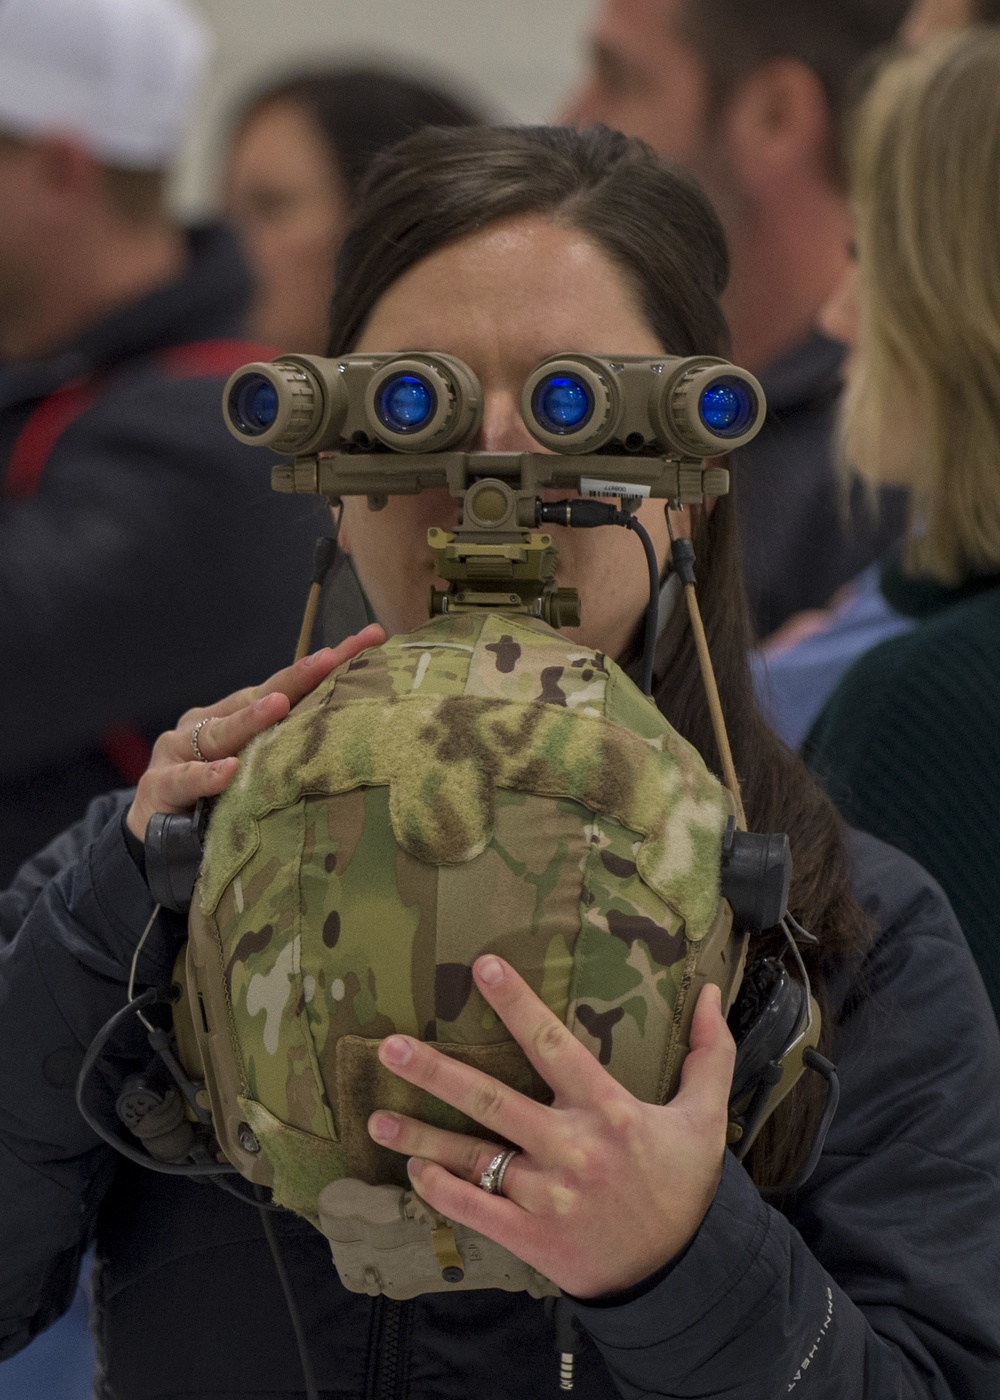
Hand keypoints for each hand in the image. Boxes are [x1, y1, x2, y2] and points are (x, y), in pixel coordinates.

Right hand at [126, 625, 384, 840]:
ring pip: (221, 732)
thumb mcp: (260, 776)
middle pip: (260, 696)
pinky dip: (207, 775)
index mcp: (241, 716)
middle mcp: (211, 723)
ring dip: (250, 718)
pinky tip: (229, 770)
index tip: (370, 640)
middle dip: (298, 677)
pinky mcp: (159, 786)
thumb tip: (361, 740)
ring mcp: (181, 751)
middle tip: (332, 659)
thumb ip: (293, 755)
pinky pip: (186, 779)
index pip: (289, 686)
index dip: (327, 666)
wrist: (158, 843)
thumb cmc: (220, 806)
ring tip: (278, 705)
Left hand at [368, 956, 734, 1298]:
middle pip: (493, 1101)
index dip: (517, 1004)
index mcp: (608, 1112)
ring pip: (474, 1158)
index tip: (482, 967)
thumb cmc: (685, 1187)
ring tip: (375, 1116)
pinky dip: (441, 1191)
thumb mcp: (705, 1117)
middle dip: (437, 1072)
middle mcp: (570, 1149)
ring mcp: (546, 1196)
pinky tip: (413, 1170)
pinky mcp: (532, 1238)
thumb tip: (713, 990)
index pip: (554, 1045)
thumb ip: (709, 1052)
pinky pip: (476, 1211)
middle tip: (391, 1046)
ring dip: (421, 1136)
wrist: (683, 1275)